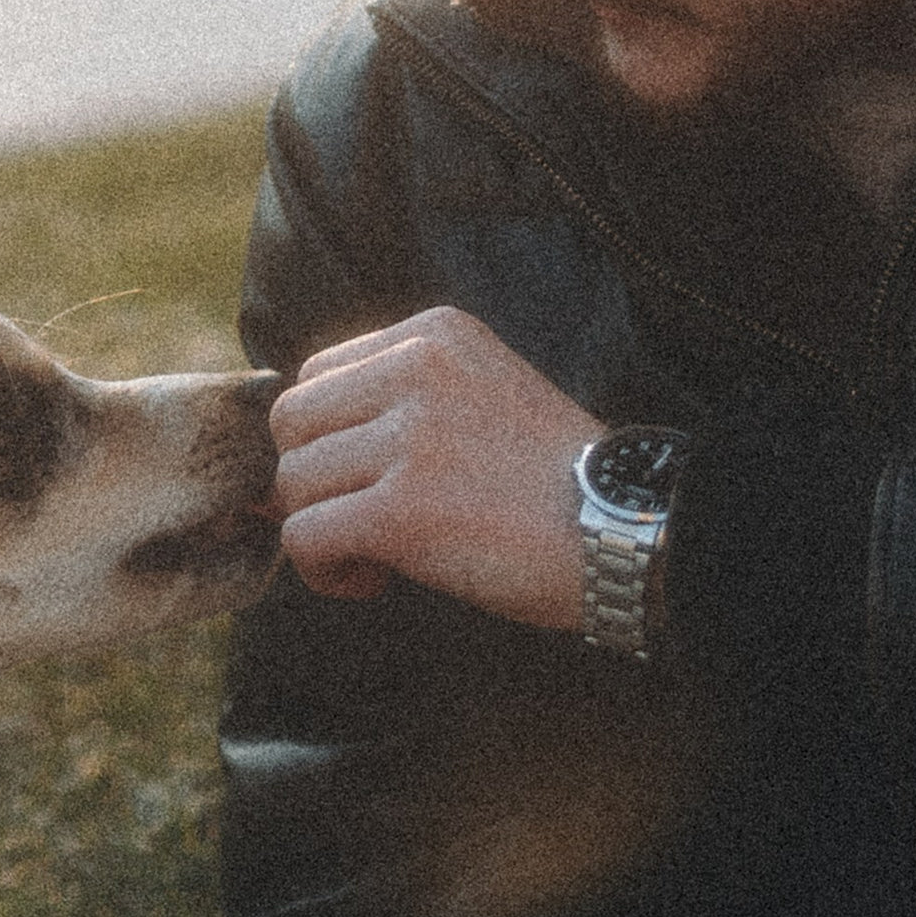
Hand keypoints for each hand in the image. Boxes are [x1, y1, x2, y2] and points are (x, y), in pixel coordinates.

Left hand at [270, 307, 598, 624]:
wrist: (624, 533)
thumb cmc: (556, 481)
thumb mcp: (485, 393)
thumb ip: (406, 396)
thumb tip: (301, 448)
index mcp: (435, 335)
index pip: (318, 373)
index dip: (328, 437)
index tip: (371, 478)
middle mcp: (416, 371)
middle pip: (291, 421)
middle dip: (312, 479)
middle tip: (361, 519)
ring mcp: (408, 439)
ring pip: (292, 482)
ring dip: (319, 528)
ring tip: (375, 556)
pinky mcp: (401, 510)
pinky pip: (305, 536)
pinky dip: (321, 571)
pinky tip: (370, 581)